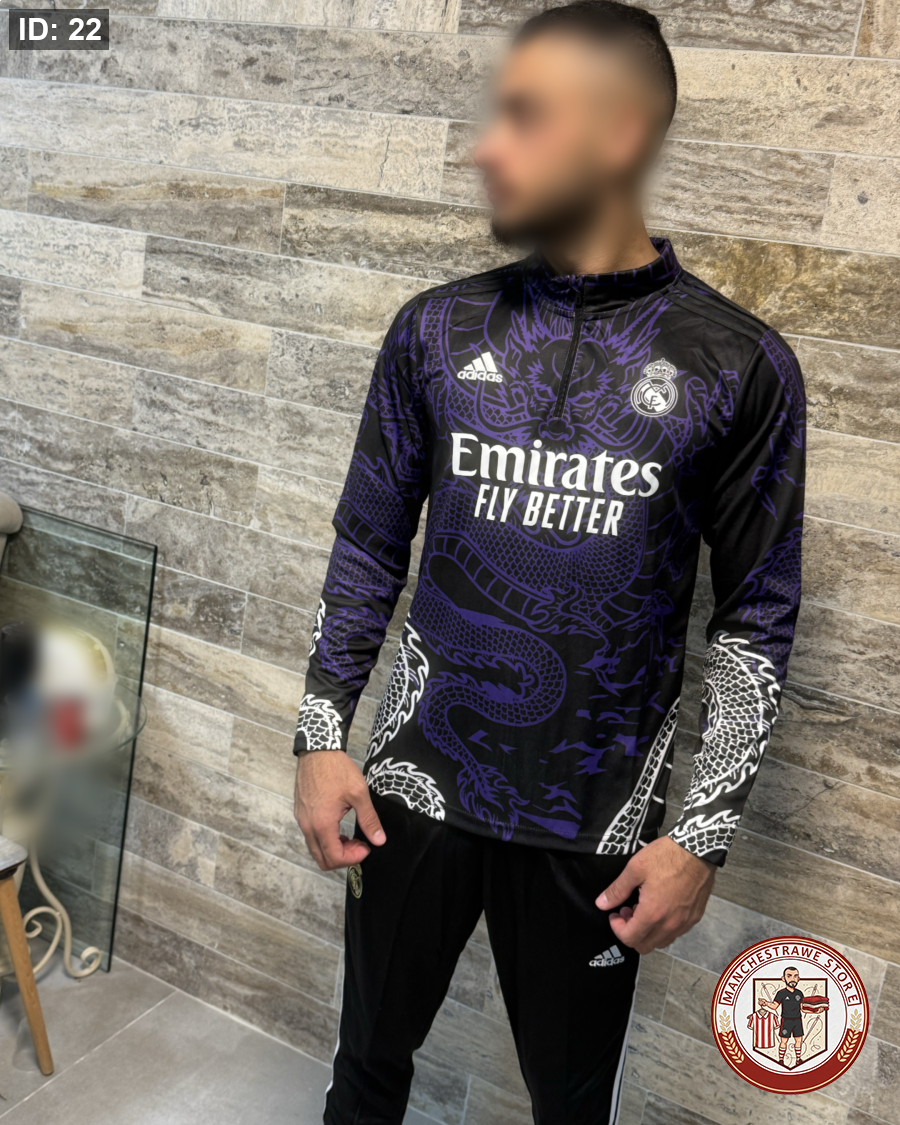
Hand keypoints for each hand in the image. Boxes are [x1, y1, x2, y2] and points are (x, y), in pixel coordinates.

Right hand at [294, 751, 385, 870]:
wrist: (318, 750)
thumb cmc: (337, 769)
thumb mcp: (359, 793)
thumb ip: (369, 819)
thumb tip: (379, 840)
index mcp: (322, 823)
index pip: (334, 857)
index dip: (353, 859)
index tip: (366, 847)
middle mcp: (308, 826)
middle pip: (321, 859)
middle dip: (343, 858)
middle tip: (359, 845)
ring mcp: (302, 820)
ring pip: (315, 849)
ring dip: (333, 849)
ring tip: (350, 837)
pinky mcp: (300, 813)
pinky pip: (311, 837)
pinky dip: (325, 840)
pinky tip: (338, 828)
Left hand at [595, 836, 714, 953]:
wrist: (697, 850)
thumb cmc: (665, 857)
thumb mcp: (635, 869)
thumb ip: (617, 890)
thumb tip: (601, 904)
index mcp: (653, 914)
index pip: (630, 939)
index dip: (617, 928)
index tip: (615, 913)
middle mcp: (670, 925)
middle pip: (645, 946)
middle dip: (631, 932)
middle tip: (628, 910)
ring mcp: (684, 923)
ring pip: (661, 942)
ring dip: (648, 931)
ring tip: (644, 908)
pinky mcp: (695, 918)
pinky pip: (675, 933)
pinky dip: (663, 927)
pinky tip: (661, 907)